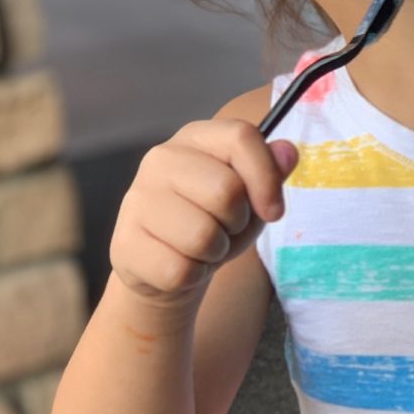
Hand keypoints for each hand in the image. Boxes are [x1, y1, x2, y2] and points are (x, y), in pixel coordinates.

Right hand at [109, 119, 297, 306]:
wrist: (167, 265)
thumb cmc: (215, 222)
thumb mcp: (250, 196)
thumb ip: (270, 173)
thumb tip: (288, 151)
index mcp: (195, 138)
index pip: (241, 138)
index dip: (267, 177)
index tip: (275, 211)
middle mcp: (160, 159)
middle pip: (226, 191)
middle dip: (238, 222)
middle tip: (225, 228)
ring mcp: (137, 199)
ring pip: (203, 236)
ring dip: (216, 252)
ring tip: (204, 247)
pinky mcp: (124, 243)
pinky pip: (180, 270)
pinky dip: (193, 276)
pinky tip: (182, 264)